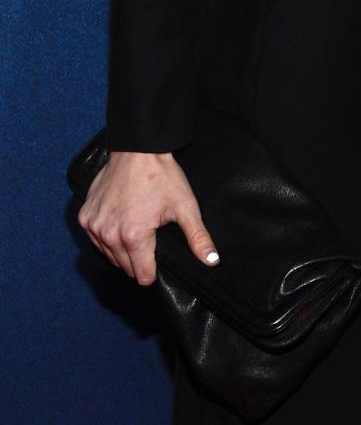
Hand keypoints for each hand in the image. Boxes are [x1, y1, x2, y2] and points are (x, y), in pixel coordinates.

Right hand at [78, 150, 218, 285]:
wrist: (137, 149)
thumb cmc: (162, 175)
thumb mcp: (185, 206)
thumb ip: (198, 237)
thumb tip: (212, 262)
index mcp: (133, 237)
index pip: (142, 275)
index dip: (154, 269)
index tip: (160, 254)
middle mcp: (109, 235)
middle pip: (126, 267)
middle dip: (139, 258)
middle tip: (150, 234)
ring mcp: (93, 226)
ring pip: (110, 255)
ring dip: (122, 248)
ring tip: (136, 225)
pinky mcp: (85, 216)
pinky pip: (96, 239)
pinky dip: (107, 236)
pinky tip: (120, 219)